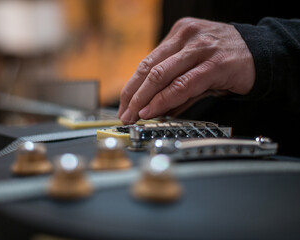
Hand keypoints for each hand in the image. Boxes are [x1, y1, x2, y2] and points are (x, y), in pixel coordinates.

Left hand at [118, 17, 254, 123]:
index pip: (147, 62)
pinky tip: (153, 111)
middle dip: (133, 95)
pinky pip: (182, 85)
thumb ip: (174, 85)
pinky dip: (164, 100)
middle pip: (149, 68)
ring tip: (134, 116)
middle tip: (125, 114)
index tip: (124, 104)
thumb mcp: (195, 67)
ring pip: (161, 75)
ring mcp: (201, 48)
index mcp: (178, 34)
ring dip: (144, 99)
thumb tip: (154, 109)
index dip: (132, 86)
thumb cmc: (226, 60)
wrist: (263, 54)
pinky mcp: (215, 64)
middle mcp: (187, 37)